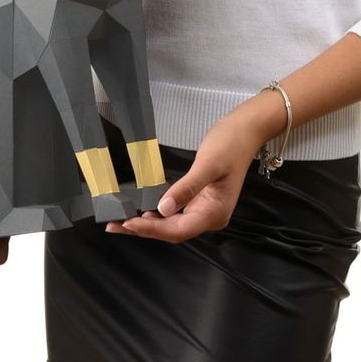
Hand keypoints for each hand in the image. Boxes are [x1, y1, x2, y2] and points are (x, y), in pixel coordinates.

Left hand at [104, 112, 261, 242]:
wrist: (245, 130)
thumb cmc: (229, 145)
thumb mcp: (208, 164)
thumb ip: (186, 188)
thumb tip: (162, 209)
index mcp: (214, 213)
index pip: (178, 230)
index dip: (152, 229)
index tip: (129, 223)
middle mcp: (209, 216)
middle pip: (173, 231)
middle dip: (144, 229)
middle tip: (114, 225)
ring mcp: (205, 209)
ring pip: (172, 224)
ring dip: (148, 223)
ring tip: (121, 220)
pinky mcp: (200, 199)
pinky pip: (175, 212)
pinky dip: (157, 212)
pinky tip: (142, 210)